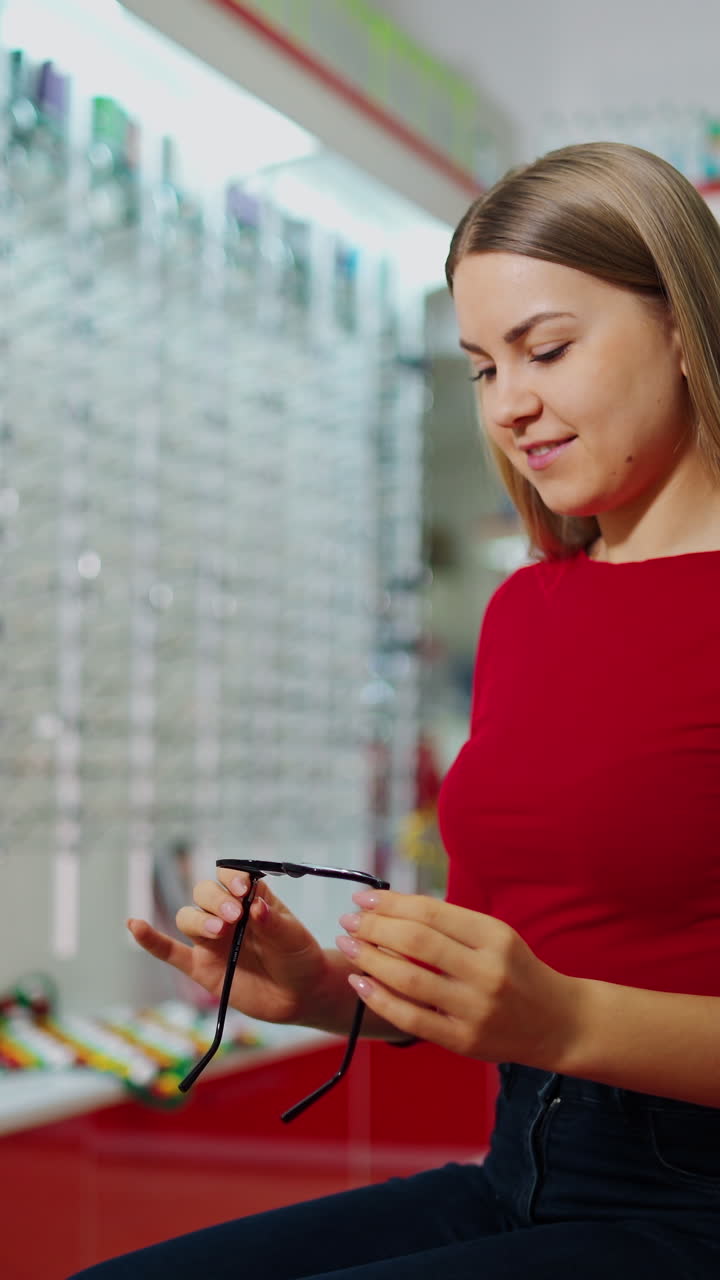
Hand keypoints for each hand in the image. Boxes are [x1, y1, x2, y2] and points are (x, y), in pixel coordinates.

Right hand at [128, 868, 328, 1025]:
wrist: (299, 994)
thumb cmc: (298, 957)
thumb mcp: (293, 937)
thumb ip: (273, 922)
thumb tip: (255, 906)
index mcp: (249, 898)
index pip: (229, 876)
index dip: (231, 878)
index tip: (243, 890)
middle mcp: (226, 914)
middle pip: (202, 894)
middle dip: (214, 900)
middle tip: (233, 917)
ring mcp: (211, 940)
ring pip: (188, 918)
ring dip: (198, 920)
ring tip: (219, 932)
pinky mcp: (202, 967)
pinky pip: (170, 952)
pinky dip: (151, 940)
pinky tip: (134, 925)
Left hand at [336, 891, 583, 1069]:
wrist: (558, 1023)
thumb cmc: (517, 971)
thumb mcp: (496, 936)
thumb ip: (451, 924)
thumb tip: (391, 907)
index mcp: (495, 937)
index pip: (432, 912)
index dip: (391, 903)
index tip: (363, 898)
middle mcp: (487, 971)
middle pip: (417, 942)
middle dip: (374, 927)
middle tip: (349, 919)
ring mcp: (475, 1009)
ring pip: (409, 979)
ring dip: (369, 959)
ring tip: (348, 944)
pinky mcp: (464, 1041)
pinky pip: (411, 1018)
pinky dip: (379, 999)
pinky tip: (359, 983)